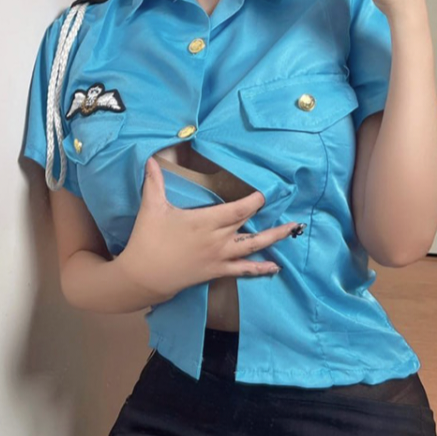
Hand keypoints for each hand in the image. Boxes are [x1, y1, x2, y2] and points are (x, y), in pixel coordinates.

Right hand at [115, 156, 300, 302]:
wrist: (144, 276)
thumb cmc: (148, 240)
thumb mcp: (152, 208)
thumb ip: (154, 182)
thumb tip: (151, 159)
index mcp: (205, 222)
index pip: (237, 210)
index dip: (253, 202)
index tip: (264, 193)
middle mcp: (218, 240)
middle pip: (249, 225)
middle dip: (267, 216)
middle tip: (287, 206)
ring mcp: (219, 258)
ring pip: (253, 247)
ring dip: (274, 238)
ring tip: (292, 230)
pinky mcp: (217, 271)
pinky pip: (243, 270)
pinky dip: (260, 268)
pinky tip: (275, 267)